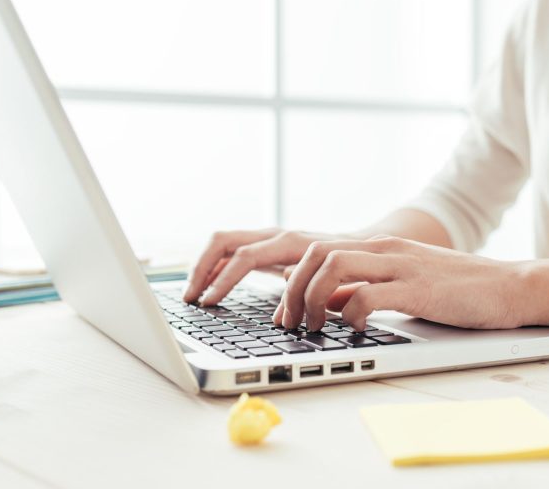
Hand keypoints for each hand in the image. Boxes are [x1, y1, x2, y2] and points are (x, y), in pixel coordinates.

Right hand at [183, 229, 340, 304]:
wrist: (359, 245)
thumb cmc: (347, 265)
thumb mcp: (330, 279)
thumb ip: (305, 290)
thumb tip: (282, 313)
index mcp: (290, 243)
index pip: (245, 256)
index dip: (224, 280)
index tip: (209, 302)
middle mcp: (274, 235)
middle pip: (223, 241)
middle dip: (201, 268)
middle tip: (189, 297)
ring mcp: (267, 238)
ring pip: (222, 243)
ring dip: (203, 267)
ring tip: (191, 294)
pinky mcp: (264, 245)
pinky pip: (231, 251)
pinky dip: (216, 267)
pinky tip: (208, 287)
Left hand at [278, 236, 525, 331]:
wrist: (512, 287)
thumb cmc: (460, 291)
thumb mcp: (402, 284)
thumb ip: (363, 288)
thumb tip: (325, 301)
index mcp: (379, 247)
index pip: (316, 250)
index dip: (290, 282)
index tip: (284, 314)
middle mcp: (385, 249)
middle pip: (315, 254)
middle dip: (292, 290)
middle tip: (290, 324)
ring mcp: (401, 266)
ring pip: (333, 265)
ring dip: (312, 298)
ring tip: (315, 327)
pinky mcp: (418, 289)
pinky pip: (368, 295)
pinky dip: (351, 314)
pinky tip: (357, 330)